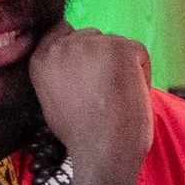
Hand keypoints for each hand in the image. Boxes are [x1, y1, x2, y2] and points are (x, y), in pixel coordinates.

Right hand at [28, 25, 152, 184]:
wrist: (100, 152)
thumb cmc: (80, 138)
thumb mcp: (52, 101)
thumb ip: (59, 74)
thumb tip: (76, 67)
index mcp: (41, 58)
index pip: (62, 31)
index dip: (81, 51)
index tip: (89, 72)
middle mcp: (63, 45)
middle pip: (92, 37)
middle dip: (101, 59)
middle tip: (106, 93)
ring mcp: (92, 43)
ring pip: (115, 45)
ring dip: (122, 66)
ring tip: (118, 98)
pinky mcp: (120, 48)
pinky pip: (139, 53)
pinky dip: (143, 73)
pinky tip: (132, 96)